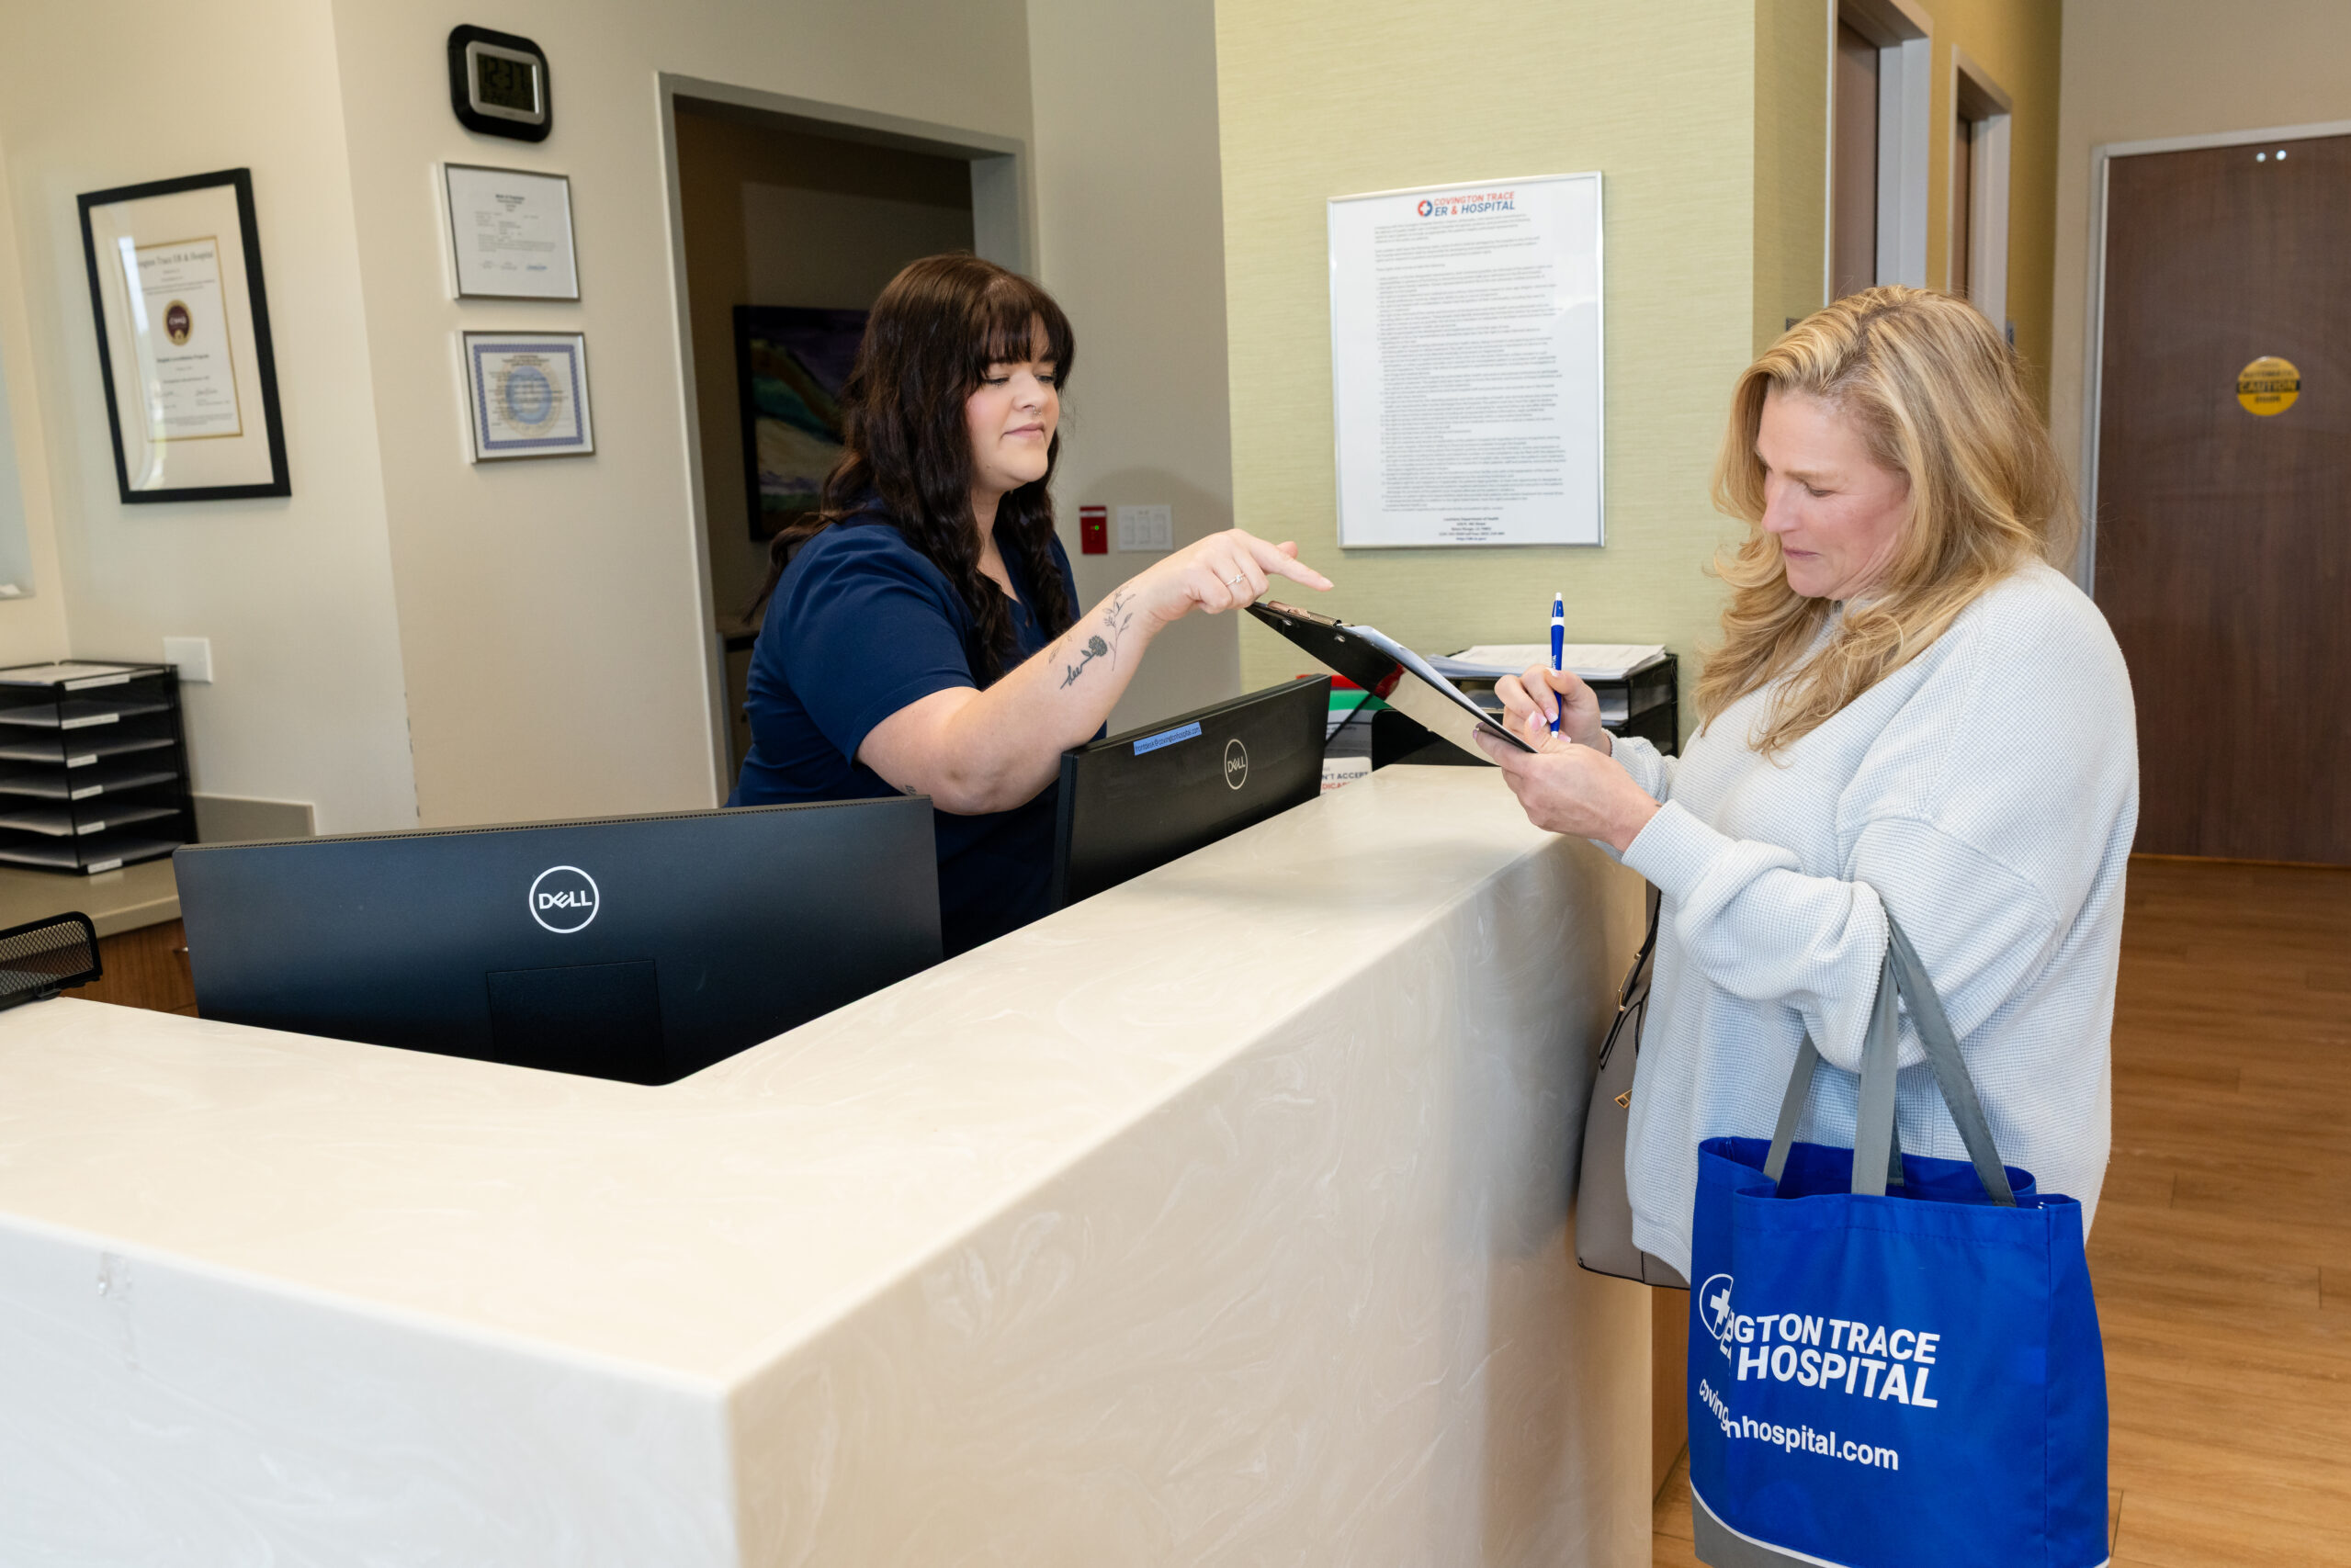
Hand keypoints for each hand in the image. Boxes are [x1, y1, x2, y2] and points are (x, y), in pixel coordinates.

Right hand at [1126, 528, 1332, 626]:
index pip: (1278, 559)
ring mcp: (1210, 554)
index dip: (1305, 574)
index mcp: (1237, 540)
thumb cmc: (1192, 582)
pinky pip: (1222, 602)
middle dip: (1241, 597)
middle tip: (1218, 590)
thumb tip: (1291, 548)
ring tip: (1206, 593)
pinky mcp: (1196, 571)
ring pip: (1243, 595)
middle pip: (1260, 585)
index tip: (1327, 584)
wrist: (1154, 594)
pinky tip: (1197, 597)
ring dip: (1225, 604)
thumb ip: (1261, 559)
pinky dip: (1211, 608)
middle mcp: (1226, 542)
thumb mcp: (1230, 569)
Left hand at [1473, 706, 1658, 852]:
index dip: (1488, 740)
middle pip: (1509, 770)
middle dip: (1513, 757)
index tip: (1479, 733)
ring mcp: (1535, 810)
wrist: (1622, 816)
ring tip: (1546, 768)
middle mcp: (1531, 794)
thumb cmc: (1606, 784)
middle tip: (1525, 748)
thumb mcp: (1574, 750)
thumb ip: (1544, 739)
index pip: (1502, 752)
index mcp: (1537, 772)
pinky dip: (1534, 790)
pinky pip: (1529, 800)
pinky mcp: (1542, 821)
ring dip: (1525, 775)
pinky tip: (1553, 785)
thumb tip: (1527, 725)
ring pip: (1518, 786)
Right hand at [1495, 663, 1609, 751]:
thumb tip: (1552, 672)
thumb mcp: (1584, 698)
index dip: (1541, 695)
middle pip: (1506, 686)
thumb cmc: (1582, 719)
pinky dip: (1527, 741)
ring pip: (1509, 713)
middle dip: (1524, 706)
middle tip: (1544, 722)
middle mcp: (1524, 692)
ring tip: (1551, 737)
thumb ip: (1570, 682)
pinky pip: (1509, 734)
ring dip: (1530, 728)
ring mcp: (1515, 712)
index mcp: (1541, 679)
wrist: (1581, 743)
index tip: (1554, 713)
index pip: (1531, 676)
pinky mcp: (1511, 730)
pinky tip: (1542, 744)